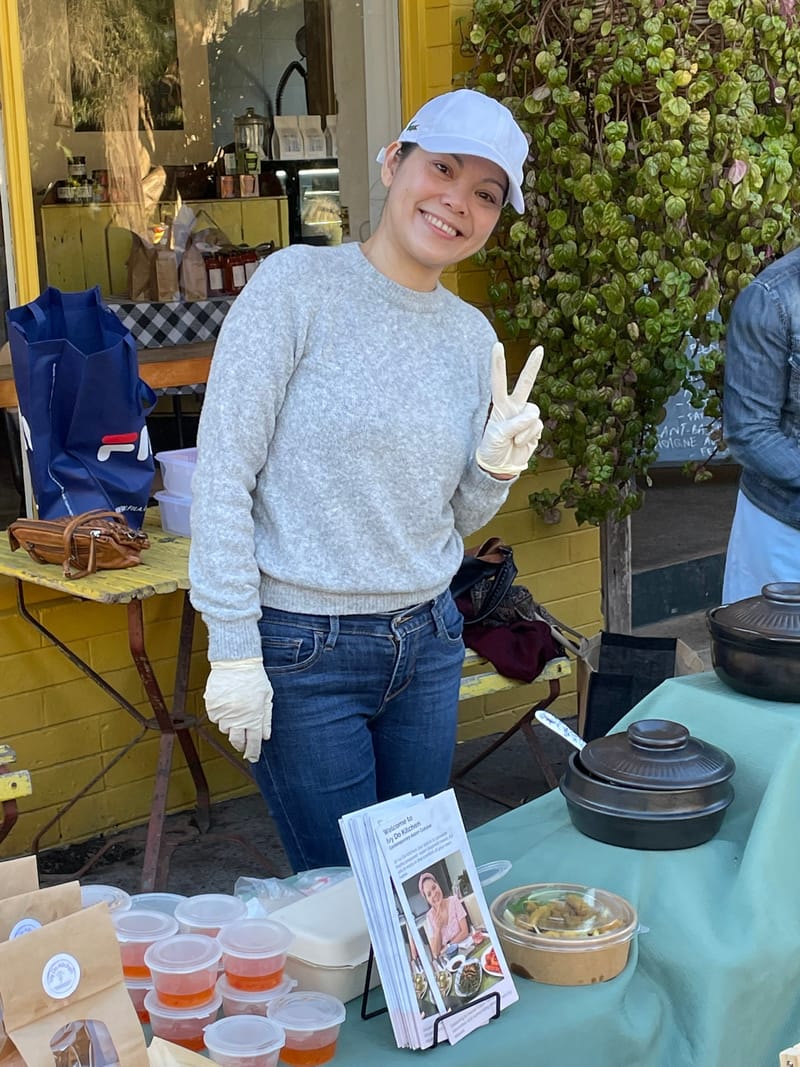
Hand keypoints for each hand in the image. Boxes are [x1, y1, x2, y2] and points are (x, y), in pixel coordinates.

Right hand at [204, 658, 272, 761]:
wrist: (236, 661)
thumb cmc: (254, 677)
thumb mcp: (267, 697)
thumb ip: (266, 718)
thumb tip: (265, 736)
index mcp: (254, 716)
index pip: (253, 741)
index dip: (252, 752)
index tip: (252, 757)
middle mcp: (237, 717)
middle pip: (236, 741)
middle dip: (240, 744)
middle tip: (243, 742)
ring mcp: (223, 713)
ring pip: (225, 729)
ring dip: (231, 725)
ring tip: (236, 710)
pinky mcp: (212, 706)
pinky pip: (215, 718)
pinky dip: (221, 715)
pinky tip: (227, 703)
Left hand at [475, 343, 543, 476]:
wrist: (500, 466)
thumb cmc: (492, 448)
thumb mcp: (497, 435)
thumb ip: (514, 424)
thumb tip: (532, 417)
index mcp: (500, 405)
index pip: (498, 381)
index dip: (498, 364)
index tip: (498, 345)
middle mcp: (514, 407)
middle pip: (525, 383)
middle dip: (533, 367)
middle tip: (540, 349)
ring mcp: (526, 417)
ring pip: (534, 412)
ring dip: (524, 429)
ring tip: (513, 440)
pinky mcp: (535, 428)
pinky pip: (537, 426)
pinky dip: (529, 437)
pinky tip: (520, 443)